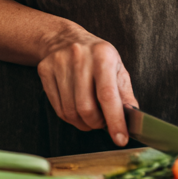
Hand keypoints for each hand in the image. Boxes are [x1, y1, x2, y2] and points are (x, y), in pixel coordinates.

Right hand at [36, 29, 136, 145]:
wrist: (65, 39)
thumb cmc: (97, 56)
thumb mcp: (117, 68)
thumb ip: (125, 93)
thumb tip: (132, 117)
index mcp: (103, 55)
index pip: (108, 95)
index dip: (115, 121)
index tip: (121, 139)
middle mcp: (80, 58)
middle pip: (86, 108)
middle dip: (97, 123)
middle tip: (103, 122)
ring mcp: (59, 64)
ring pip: (70, 112)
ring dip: (84, 123)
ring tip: (91, 116)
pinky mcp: (45, 71)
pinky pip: (58, 109)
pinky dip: (71, 118)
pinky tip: (77, 110)